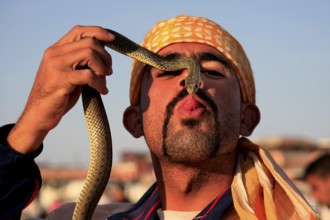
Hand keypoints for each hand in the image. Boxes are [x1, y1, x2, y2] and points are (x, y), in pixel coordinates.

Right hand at [7, 25, 114, 153]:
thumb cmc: (58, 95)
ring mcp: (56, 66)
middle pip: (89, 42)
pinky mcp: (60, 80)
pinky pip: (88, 75)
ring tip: (103, 81)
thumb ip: (81, 62)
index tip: (112, 40)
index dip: (98, 32)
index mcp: (56, 50)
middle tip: (109, 72)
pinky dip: (100, 83)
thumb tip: (104, 56)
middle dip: (105, 57)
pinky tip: (102, 91)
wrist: (40, 115)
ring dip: (102, 68)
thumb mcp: (69, 73)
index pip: (79, 31)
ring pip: (89, 54)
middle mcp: (54, 54)